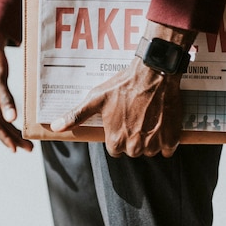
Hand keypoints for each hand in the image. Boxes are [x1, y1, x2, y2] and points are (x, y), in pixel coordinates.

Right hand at [0, 24, 32, 152]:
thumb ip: (5, 98)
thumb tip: (12, 119)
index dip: (4, 139)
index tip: (15, 150)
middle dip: (12, 139)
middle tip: (28, 149)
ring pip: (0, 121)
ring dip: (12, 132)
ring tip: (26, 143)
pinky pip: (1, 113)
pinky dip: (10, 122)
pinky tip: (19, 126)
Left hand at [50, 21, 194, 157]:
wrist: (153, 74)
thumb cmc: (123, 86)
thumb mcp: (96, 99)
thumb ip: (75, 116)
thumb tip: (55, 128)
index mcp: (116, 140)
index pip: (114, 150)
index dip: (116, 135)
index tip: (120, 121)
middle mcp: (135, 147)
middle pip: (132, 151)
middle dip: (132, 138)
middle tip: (134, 117)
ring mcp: (154, 144)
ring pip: (149, 151)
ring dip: (148, 139)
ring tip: (147, 117)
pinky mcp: (171, 138)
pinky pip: (168, 149)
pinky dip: (165, 140)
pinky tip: (160, 123)